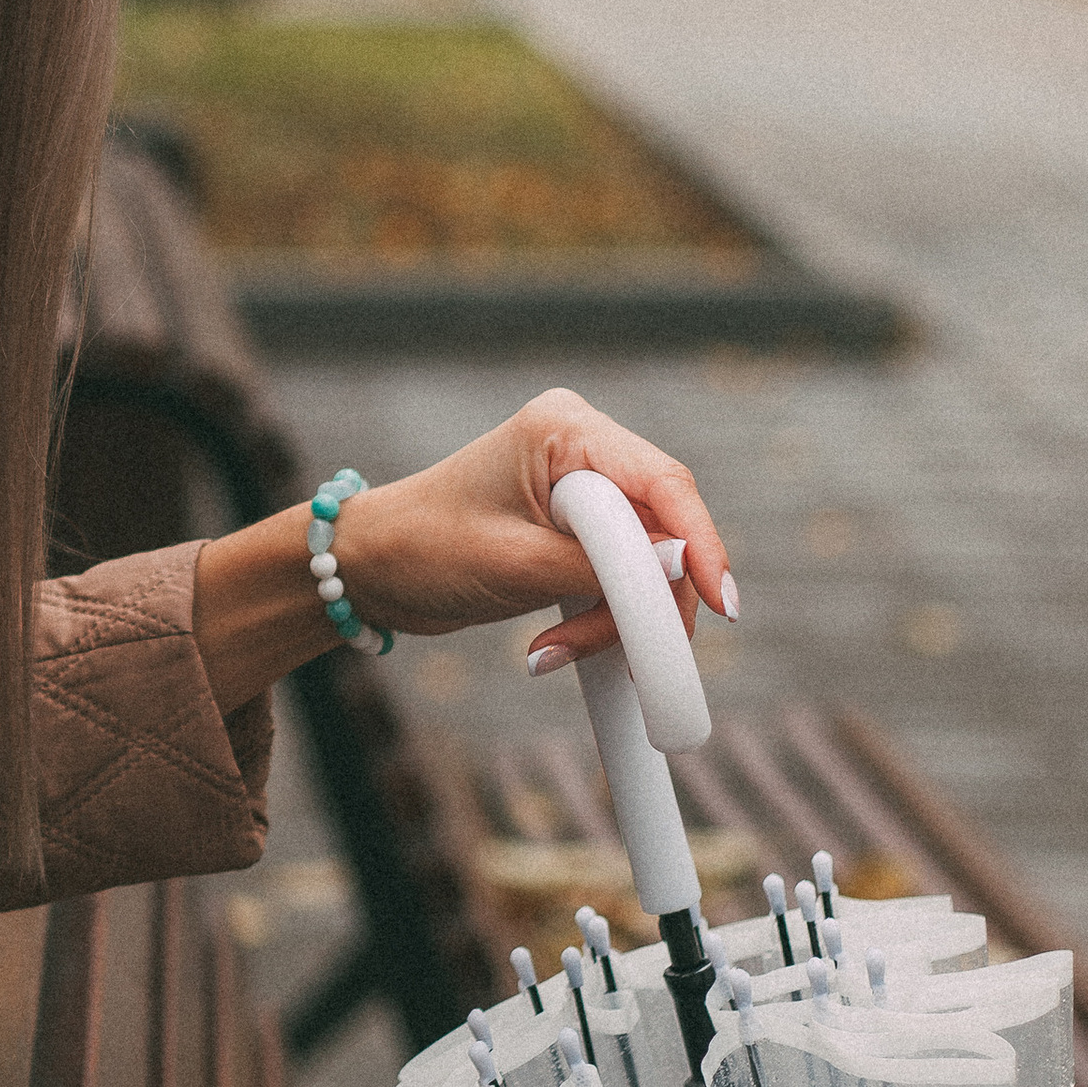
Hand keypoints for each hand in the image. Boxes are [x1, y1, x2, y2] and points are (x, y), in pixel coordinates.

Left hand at [190, 389, 735, 716]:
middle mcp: (580, 447)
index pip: (662, 481)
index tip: (720, 603)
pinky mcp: (574, 527)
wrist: (367, 569)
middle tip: (631, 657)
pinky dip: (599, 617)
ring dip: (615, 619)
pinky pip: (617, 575)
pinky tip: (555, 647)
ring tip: (553, 653)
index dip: (700, 541)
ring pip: (643, 561)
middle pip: (662, 527)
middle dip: (647, 599)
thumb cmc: (423, 550)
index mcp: (564, 429)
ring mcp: (580, 487)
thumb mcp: (514, 564)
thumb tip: (679, 568)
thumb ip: (600, 564)